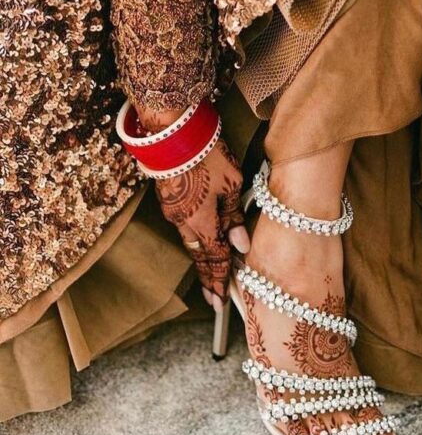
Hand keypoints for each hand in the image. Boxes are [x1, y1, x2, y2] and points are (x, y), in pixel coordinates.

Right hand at [137, 105, 250, 309]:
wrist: (173, 132)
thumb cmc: (207, 156)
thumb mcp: (231, 185)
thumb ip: (234, 217)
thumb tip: (241, 246)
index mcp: (201, 224)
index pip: (213, 259)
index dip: (218, 280)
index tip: (221, 302)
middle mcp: (183, 222)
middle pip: (200, 255)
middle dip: (208, 276)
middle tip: (213, 297)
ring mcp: (173, 210)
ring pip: (191, 241)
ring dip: (201, 257)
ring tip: (210, 272)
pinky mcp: (169, 197)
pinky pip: (184, 226)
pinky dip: (195, 237)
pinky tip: (201, 239)